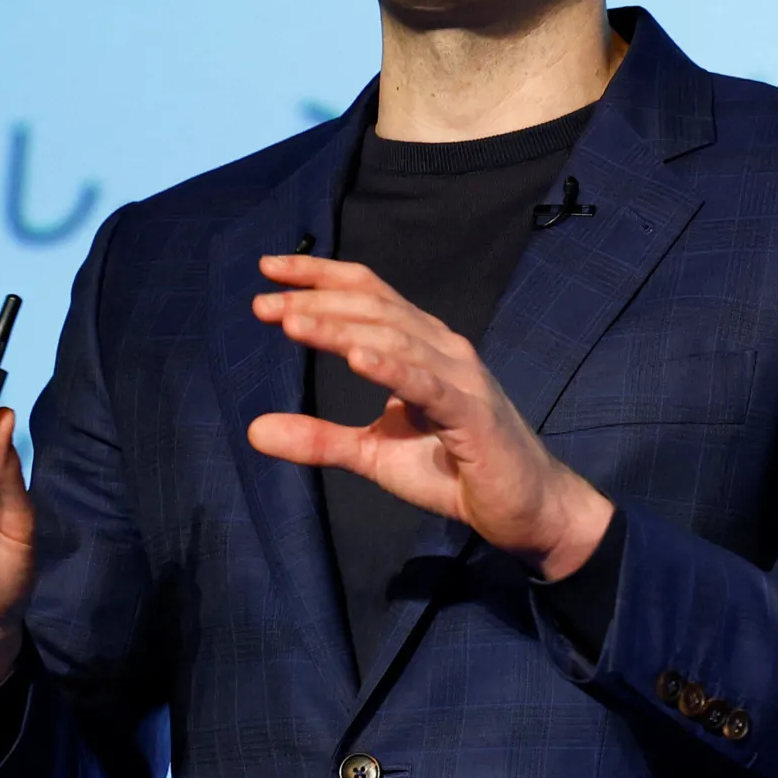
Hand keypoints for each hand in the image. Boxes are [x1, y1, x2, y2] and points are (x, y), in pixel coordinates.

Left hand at [246, 255, 612, 580]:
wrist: (524, 509)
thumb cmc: (452, 471)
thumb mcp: (372, 454)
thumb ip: (318, 439)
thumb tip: (253, 431)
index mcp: (420, 346)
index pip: (367, 293)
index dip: (320, 275)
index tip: (269, 268)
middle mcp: (442, 348)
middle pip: (373, 308)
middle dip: (316, 301)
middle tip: (263, 306)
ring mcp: (460, 377)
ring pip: (395, 337)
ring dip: (341, 328)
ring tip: (293, 323)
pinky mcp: (472, 414)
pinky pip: (427, 384)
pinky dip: (391, 368)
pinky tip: (356, 358)